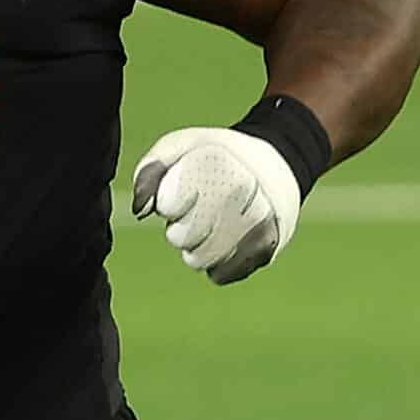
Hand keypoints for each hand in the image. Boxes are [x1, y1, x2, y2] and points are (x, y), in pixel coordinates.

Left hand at [130, 127, 303, 285]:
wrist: (279, 164)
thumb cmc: (219, 156)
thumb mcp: (183, 145)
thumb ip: (151, 169)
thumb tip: (140, 210)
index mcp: (218, 163)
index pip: (168, 205)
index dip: (168, 202)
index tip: (181, 192)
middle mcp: (242, 195)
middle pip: (179, 236)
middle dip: (179, 226)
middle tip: (197, 209)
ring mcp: (257, 226)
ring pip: (198, 259)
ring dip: (196, 246)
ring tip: (211, 224)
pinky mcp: (265, 252)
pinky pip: (220, 274)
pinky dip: (216, 262)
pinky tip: (226, 240)